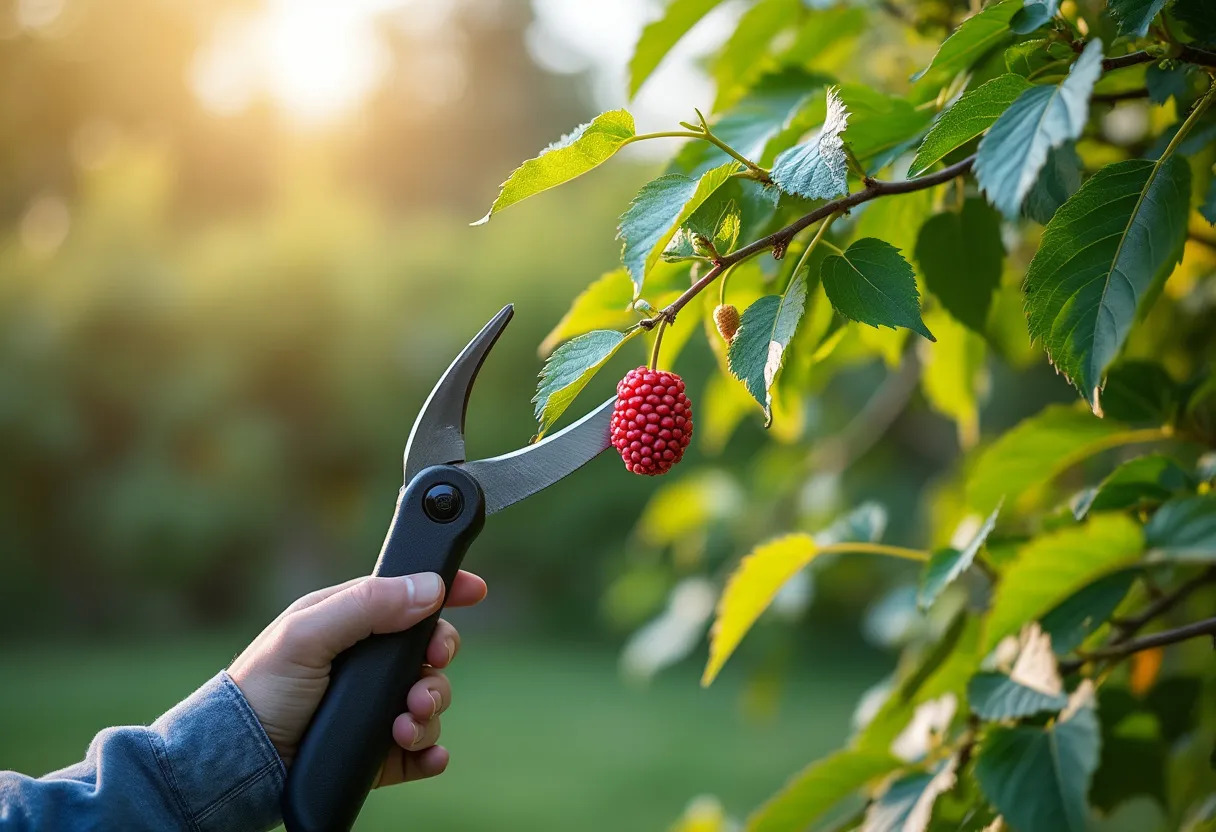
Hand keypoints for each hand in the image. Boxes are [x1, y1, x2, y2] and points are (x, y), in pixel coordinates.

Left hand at [228, 570, 486, 785]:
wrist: (239, 763)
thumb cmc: (261, 689)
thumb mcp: (307, 634)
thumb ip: (367, 605)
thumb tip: (428, 589)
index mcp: (352, 621)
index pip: (410, 596)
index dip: (446, 590)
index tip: (474, 591)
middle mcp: (369, 661)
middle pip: (432, 651)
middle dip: (438, 667)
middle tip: (422, 682)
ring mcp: (375, 706)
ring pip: (431, 700)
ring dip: (430, 713)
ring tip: (403, 727)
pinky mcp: (378, 749)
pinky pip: (423, 747)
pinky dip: (431, 751)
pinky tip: (425, 755)